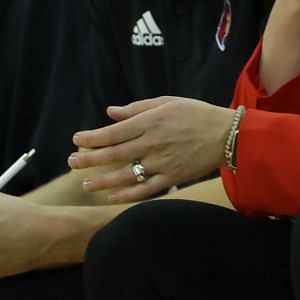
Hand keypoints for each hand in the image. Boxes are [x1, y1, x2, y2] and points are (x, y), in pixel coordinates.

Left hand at [69, 96, 234, 201]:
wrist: (227, 134)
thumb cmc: (196, 114)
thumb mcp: (167, 102)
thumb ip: (137, 108)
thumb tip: (111, 113)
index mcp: (151, 122)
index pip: (114, 132)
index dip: (93, 138)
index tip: (77, 140)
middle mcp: (153, 143)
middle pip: (115, 154)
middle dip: (90, 159)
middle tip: (72, 162)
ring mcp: (163, 163)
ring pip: (127, 175)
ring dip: (104, 180)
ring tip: (86, 184)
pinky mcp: (173, 178)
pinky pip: (146, 189)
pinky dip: (128, 194)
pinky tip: (112, 196)